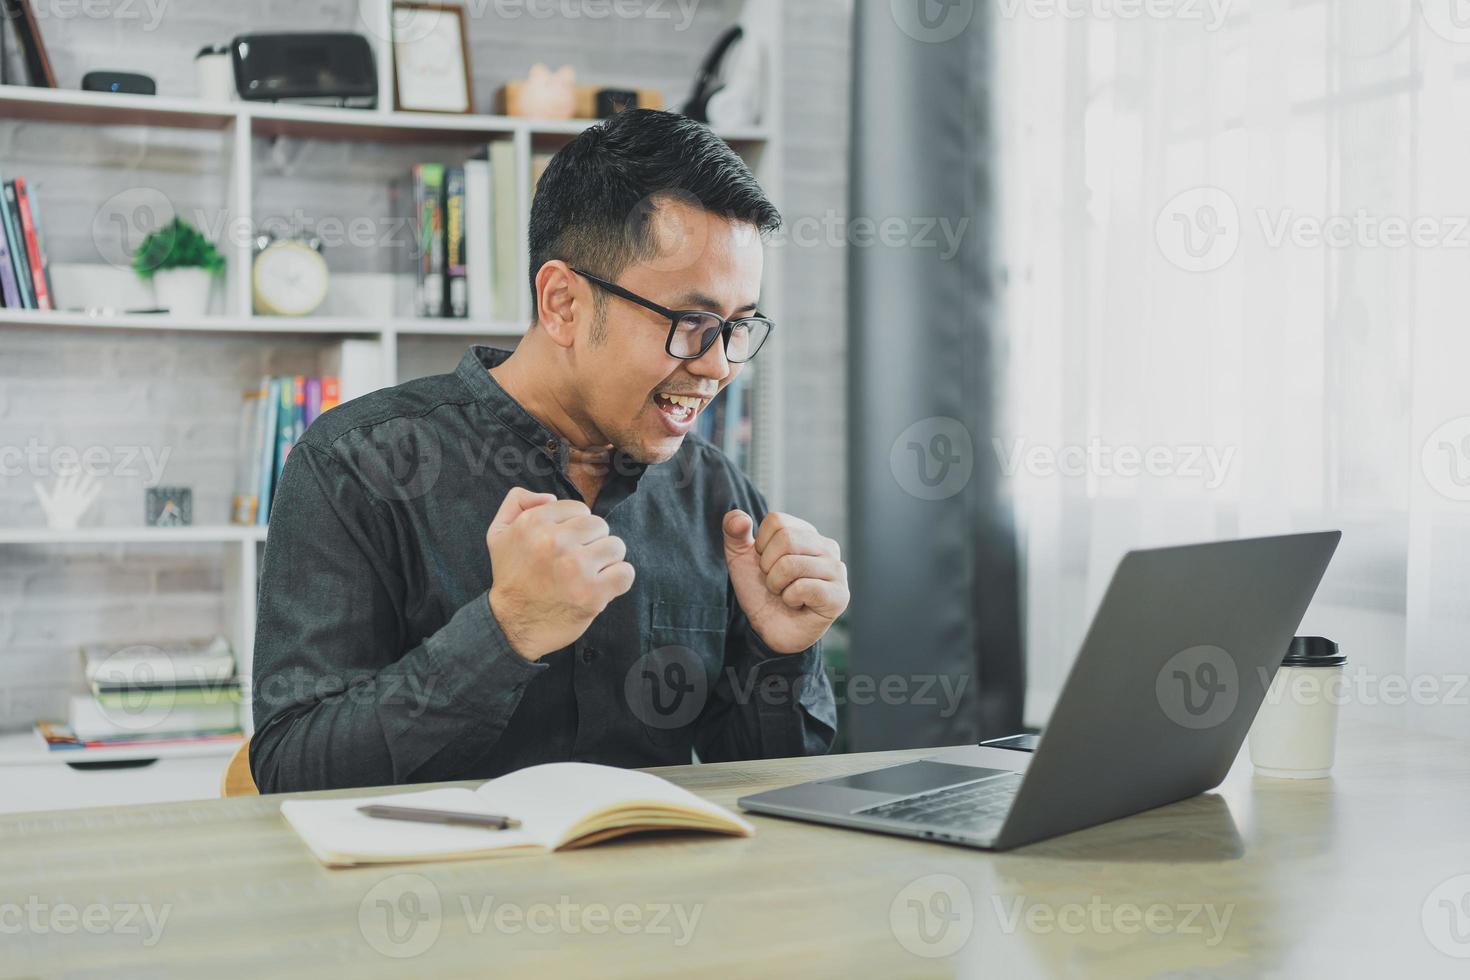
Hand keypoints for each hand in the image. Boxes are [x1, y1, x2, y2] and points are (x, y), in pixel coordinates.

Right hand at [486, 488, 635, 660]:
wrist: (511, 624)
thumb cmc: (510, 577)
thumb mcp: (498, 532)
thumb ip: (518, 502)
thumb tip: (550, 497)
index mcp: (534, 523)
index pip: (579, 509)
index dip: (575, 527)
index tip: (565, 545)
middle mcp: (555, 542)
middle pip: (600, 525)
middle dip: (592, 542)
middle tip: (577, 561)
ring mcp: (576, 567)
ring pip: (615, 546)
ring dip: (606, 560)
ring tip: (589, 573)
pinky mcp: (593, 592)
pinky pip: (626, 572)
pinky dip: (618, 580)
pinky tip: (601, 586)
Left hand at [723, 510, 848, 654]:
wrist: (770, 630)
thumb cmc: (761, 592)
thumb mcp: (740, 559)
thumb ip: (734, 531)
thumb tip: (738, 517)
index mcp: (806, 533)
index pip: (777, 520)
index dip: (761, 546)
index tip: (767, 564)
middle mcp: (827, 547)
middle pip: (786, 538)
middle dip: (768, 566)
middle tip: (775, 582)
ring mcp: (837, 570)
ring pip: (791, 564)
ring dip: (776, 585)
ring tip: (785, 593)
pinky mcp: (839, 596)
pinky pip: (803, 587)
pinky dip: (789, 599)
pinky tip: (798, 605)